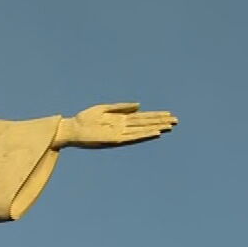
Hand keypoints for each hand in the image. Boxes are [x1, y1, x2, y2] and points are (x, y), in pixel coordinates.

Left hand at [54, 102, 177, 148]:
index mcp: (121, 119)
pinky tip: (154, 133)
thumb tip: (139, 105)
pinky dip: (144, 135)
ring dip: (155, 128)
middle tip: (176, 121)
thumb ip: (121, 107)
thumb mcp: (104, 109)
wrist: (71, 129)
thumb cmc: (84, 119)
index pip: (142, 117)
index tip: (169, 114)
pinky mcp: (114, 140)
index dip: (155, 116)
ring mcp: (120, 134)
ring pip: (142, 131)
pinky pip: (132, 137)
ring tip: (169, 126)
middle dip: (160, 122)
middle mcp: (123, 127)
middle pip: (145, 124)